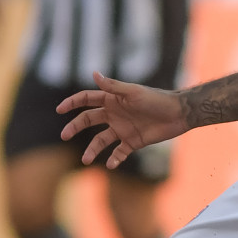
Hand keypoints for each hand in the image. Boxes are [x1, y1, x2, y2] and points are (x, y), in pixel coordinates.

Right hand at [57, 72, 188, 167]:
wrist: (178, 114)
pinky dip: (114, 159)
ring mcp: (122, 129)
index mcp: (112, 100)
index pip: (87, 100)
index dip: (72, 103)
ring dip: (92, 150)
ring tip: (86, 160)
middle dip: (75, 127)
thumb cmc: (156, 99)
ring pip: (100, 140)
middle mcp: (114, 114)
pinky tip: (112, 165)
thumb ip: (113, 86)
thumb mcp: (133, 92)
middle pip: (88, 120)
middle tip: (64, 135)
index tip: (59, 110)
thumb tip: (94, 73)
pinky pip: (119, 153)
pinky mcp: (132, 142)